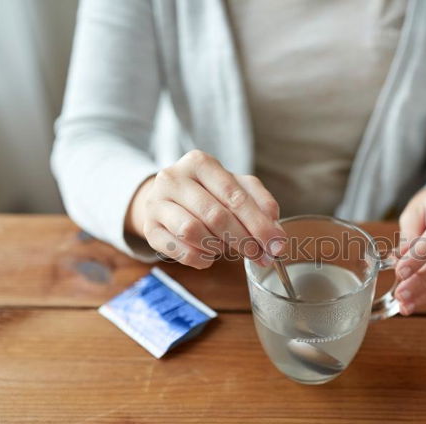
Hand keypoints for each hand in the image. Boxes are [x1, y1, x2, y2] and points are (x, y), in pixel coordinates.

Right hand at [125, 149, 285, 267]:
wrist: (166, 199)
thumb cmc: (208, 194)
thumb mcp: (235, 188)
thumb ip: (259, 203)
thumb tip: (275, 230)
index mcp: (200, 163)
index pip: (234, 196)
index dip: (258, 223)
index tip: (276, 244)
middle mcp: (174, 178)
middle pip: (215, 215)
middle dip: (244, 240)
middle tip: (261, 256)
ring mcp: (157, 203)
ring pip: (193, 231)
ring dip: (218, 247)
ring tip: (229, 249)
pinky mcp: (149, 228)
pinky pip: (178, 250)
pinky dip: (200, 258)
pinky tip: (209, 256)